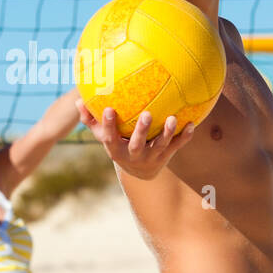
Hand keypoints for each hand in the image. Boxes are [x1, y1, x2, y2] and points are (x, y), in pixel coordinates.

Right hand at [74, 100, 195, 180]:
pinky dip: (184, 137)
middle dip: (141, 131)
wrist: (138, 171)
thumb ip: (91, 119)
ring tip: (173, 118)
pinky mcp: (165, 157)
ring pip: (159, 146)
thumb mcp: (103, 136)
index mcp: (116, 150)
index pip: (109, 138)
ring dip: (167, 133)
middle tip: (146, 113)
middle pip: (137, 145)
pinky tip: (192, 123)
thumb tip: (79, 100)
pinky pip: (176, 147)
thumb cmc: (118, 144)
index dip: (108, 125)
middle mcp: (133, 156)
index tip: (108, 109)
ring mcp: (151, 158)